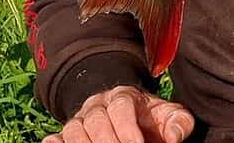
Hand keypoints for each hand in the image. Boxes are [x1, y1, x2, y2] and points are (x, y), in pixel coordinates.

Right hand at [42, 85, 194, 142]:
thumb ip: (178, 122)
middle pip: (96, 119)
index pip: (121, 105)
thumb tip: (173, 137)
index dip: (126, 126)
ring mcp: (79, 120)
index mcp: (124, 96)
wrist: (129, 115)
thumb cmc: (150, 118)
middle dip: (107, 140)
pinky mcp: (66, 135)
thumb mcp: (169, 115)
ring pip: (74, 130)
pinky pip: (55, 139)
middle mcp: (98, 105)